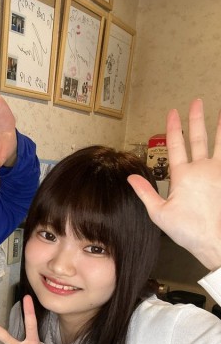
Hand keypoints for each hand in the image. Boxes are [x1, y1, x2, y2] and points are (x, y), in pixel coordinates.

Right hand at [128, 99, 220, 270]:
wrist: (215, 240)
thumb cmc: (188, 230)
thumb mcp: (159, 213)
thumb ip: (145, 192)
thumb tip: (131, 178)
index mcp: (182, 175)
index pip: (175, 145)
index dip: (173, 127)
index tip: (173, 112)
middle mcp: (202, 169)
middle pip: (199, 138)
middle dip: (196, 119)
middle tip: (197, 102)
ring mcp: (218, 173)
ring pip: (220, 145)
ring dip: (220, 128)